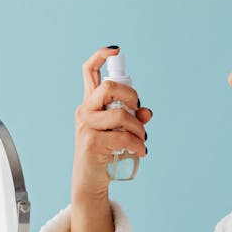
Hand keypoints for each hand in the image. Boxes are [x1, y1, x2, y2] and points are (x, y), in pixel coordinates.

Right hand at [72, 46, 152, 199]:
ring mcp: (86, 126)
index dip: (101, 56)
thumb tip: (147, 112)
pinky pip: (122, 137)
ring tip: (142, 140)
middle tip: (138, 110)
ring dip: (139, 129)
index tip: (116, 50)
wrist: (90, 181)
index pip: (89, 71)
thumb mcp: (121, 132)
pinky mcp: (90, 143)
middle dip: (131, 95)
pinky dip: (137, 145)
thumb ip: (133, 119)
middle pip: (108, 87)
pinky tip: (141, 152)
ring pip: (120, 115)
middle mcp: (85, 111)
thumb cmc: (105, 153)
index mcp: (90, 103)